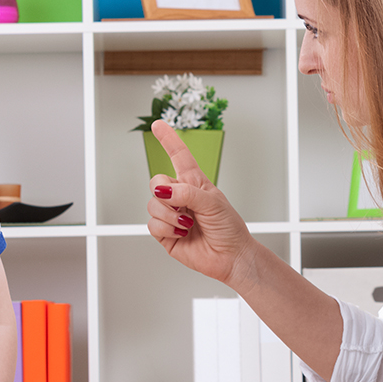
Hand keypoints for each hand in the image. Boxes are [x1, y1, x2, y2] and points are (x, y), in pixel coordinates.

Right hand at [146, 120, 256, 285]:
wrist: (230, 257)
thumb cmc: (229, 228)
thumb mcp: (213, 203)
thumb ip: (187, 193)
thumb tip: (162, 191)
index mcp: (194, 183)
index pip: (178, 155)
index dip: (168, 139)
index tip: (158, 124)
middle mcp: (180, 196)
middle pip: (156, 181)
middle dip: (164, 192)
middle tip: (183, 205)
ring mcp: (171, 215)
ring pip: (152, 204)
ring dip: (169, 215)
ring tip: (187, 224)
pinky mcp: (164, 233)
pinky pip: (152, 224)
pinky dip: (166, 228)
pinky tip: (182, 232)